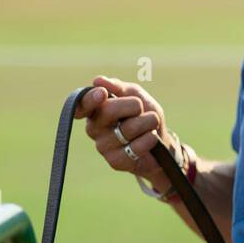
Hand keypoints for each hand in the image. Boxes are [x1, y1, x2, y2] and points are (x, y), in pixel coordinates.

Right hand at [76, 75, 176, 192]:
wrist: (161, 143)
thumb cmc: (145, 116)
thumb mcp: (137, 96)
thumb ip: (119, 87)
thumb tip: (98, 80)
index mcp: (95, 110)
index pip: (82, 105)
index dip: (89, 99)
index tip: (102, 94)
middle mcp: (94, 128)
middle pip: (107, 111)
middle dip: (132, 105)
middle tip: (141, 108)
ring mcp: (103, 146)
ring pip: (126, 129)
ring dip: (146, 122)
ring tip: (151, 123)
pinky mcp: (115, 161)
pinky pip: (134, 148)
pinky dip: (148, 139)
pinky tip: (152, 137)